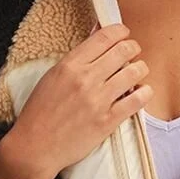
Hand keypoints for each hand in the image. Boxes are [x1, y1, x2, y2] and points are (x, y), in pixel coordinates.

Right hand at [6, 20, 150, 178]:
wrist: (35, 147)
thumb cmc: (40, 111)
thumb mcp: (53, 76)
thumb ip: (77, 57)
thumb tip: (97, 34)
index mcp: (70, 65)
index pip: (104, 37)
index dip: (120, 31)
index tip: (124, 34)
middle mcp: (85, 79)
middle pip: (124, 50)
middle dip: (133, 48)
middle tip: (133, 52)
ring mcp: (98, 101)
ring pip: (135, 72)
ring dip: (140, 69)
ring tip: (137, 73)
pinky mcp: (107, 121)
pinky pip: (137, 101)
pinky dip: (145, 92)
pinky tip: (142, 91)